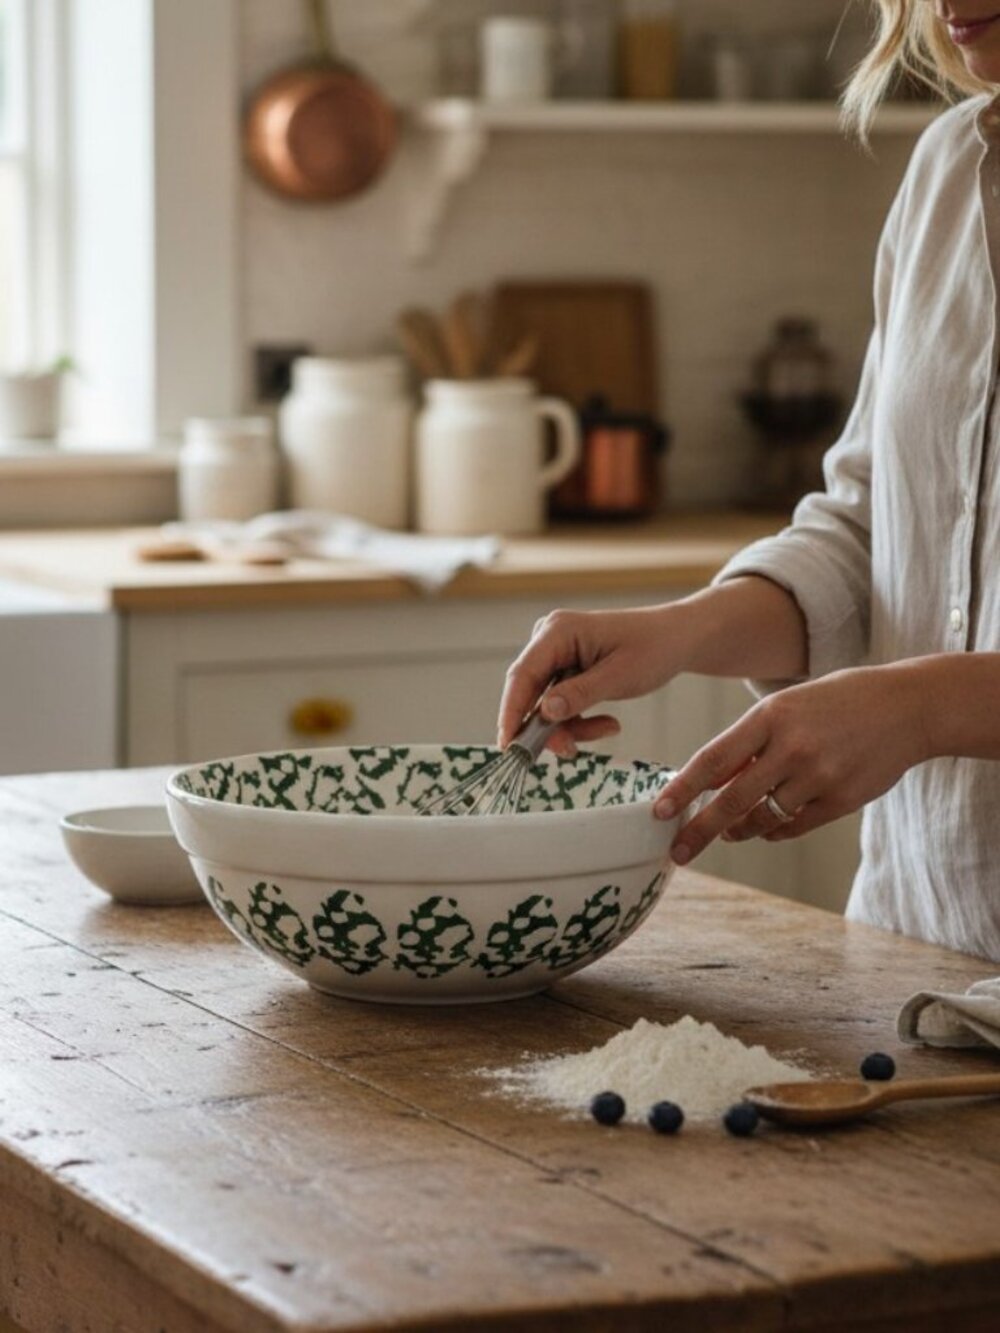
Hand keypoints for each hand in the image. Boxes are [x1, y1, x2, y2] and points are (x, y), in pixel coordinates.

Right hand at [497, 605, 694, 756]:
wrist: (677, 640)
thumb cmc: (654, 648)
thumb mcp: (619, 676)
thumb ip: (579, 694)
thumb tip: (543, 712)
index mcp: (558, 631)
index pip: (522, 675)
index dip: (511, 712)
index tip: (508, 746)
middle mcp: (549, 639)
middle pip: (530, 693)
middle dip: (548, 727)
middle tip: (570, 750)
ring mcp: (556, 654)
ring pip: (545, 704)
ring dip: (570, 726)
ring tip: (608, 729)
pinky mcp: (565, 669)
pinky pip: (559, 704)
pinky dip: (579, 720)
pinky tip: (608, 723)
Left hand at [655, 665, 930, 863]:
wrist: (906, 707)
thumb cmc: (836, 702)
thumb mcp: (788, 706)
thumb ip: (752, 742)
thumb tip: (712, 782)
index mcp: (770, 716)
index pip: (713, 759)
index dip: (682, 790)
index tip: (659, 812)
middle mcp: (791, 747)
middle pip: (731, 799)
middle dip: (699, 830)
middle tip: (676, 852)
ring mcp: (818, 775)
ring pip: (763, 817)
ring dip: (740, 829)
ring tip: (729, 831)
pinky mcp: (842, 799)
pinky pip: (794, 826)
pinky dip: (773, 831)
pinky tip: (765, 828)